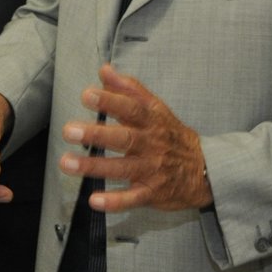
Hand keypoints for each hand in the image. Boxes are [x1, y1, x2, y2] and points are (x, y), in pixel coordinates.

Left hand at [58, 63, 210, 212]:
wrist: (205, 170)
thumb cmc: (172, 136)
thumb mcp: (156, 108)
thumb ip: (129, 89)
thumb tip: (104, 70)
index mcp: (151, 121)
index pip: (131, 108)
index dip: (110, 101)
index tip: (87, 95)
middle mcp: (151, 144)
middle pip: (124, 138)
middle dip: (96, 134)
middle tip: (69, 130)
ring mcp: (152, 170)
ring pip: (123, 168)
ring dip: (94, 166)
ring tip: (66, 163)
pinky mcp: (152, 193)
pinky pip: (133, 198)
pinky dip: (115, 201)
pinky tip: (95, 201)